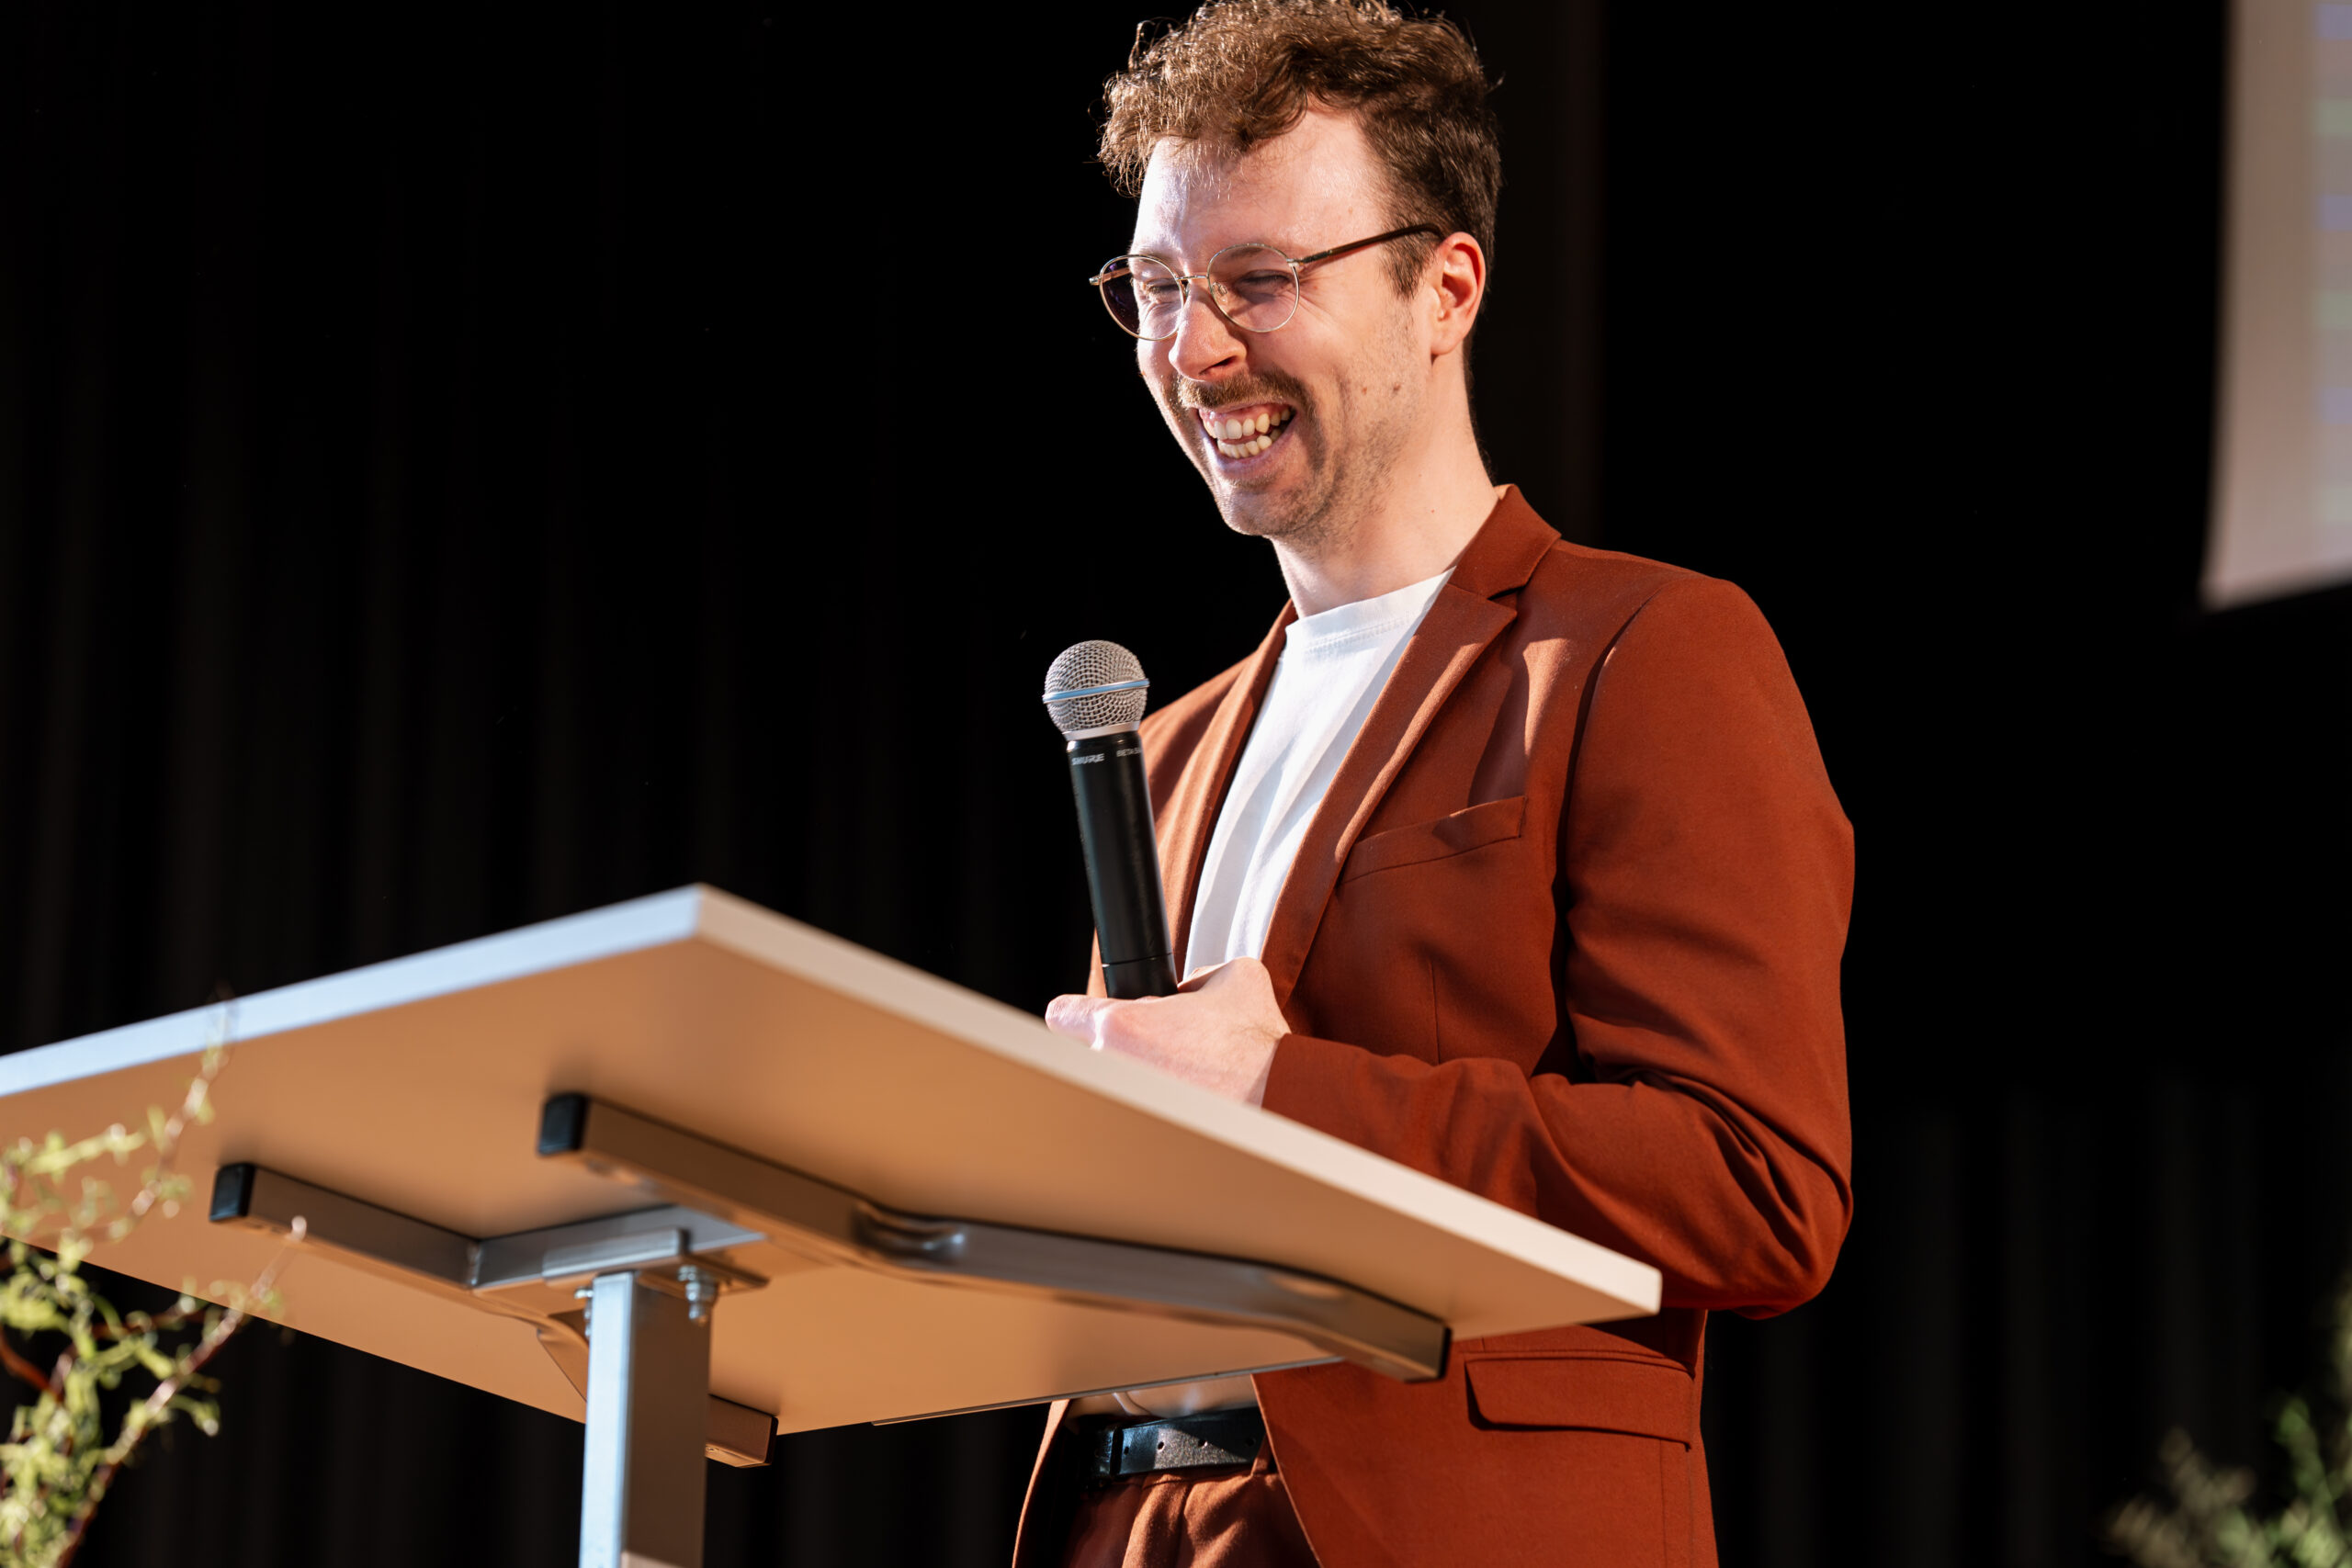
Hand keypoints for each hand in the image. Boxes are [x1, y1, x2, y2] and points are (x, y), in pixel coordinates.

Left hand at [1044, 957, 1286, 1105]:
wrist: (1283, 1100)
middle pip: (1088, 1052)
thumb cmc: (1259, 1044)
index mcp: (1121, 1026)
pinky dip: (1153, 1110)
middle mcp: (1112, 1070)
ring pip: (1112, 1085)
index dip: (1079, 1011)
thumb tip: (1187, 989)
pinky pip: (1136, 1115)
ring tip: (1181, 1079)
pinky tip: (1187, 1104)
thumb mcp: (1234, 975)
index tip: (1089, 1017)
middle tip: (1160, 1049)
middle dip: (1119, 1047)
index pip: (1062, 1014)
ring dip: (1136, 1079)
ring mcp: (1125, 1109)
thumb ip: (1194, 975)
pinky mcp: (1142, 1139)